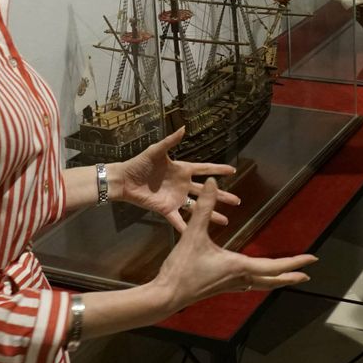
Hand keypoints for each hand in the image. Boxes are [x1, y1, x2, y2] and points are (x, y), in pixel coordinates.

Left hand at [114, 128, 240, 231]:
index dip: (219, 169)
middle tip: (237, 201)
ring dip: (212, 214)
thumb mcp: (155, 151)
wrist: (124, 180)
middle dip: (222, 196)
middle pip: (207, 191)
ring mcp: (176, 198)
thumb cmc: (139, 163)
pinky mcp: (167, 209)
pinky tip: (197, 234)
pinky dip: (187, 228)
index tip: (233, 170)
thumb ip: (170, 141)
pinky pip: (179, 220)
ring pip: (198, 207)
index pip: (205, 169)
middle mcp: (183, 185)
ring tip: (226, 221)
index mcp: (182, 169)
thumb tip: (183, 128)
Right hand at [152, 177, 317, 309]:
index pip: (274, 266)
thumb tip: (210, 182)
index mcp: (239, 266)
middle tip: (307, 274)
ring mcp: (230, 285)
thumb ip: (203, 207)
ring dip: (276, 279)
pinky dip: (259, 280)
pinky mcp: (221, 287)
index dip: (295, 262)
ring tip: (287, 276)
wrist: (166, 295)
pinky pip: (248, 283)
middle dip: (290, 276)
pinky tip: (253, 276)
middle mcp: (240, 278)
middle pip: (272, 279)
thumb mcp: (193, 235)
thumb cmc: (182, 268)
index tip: (312, 259)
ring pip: (260, 283)